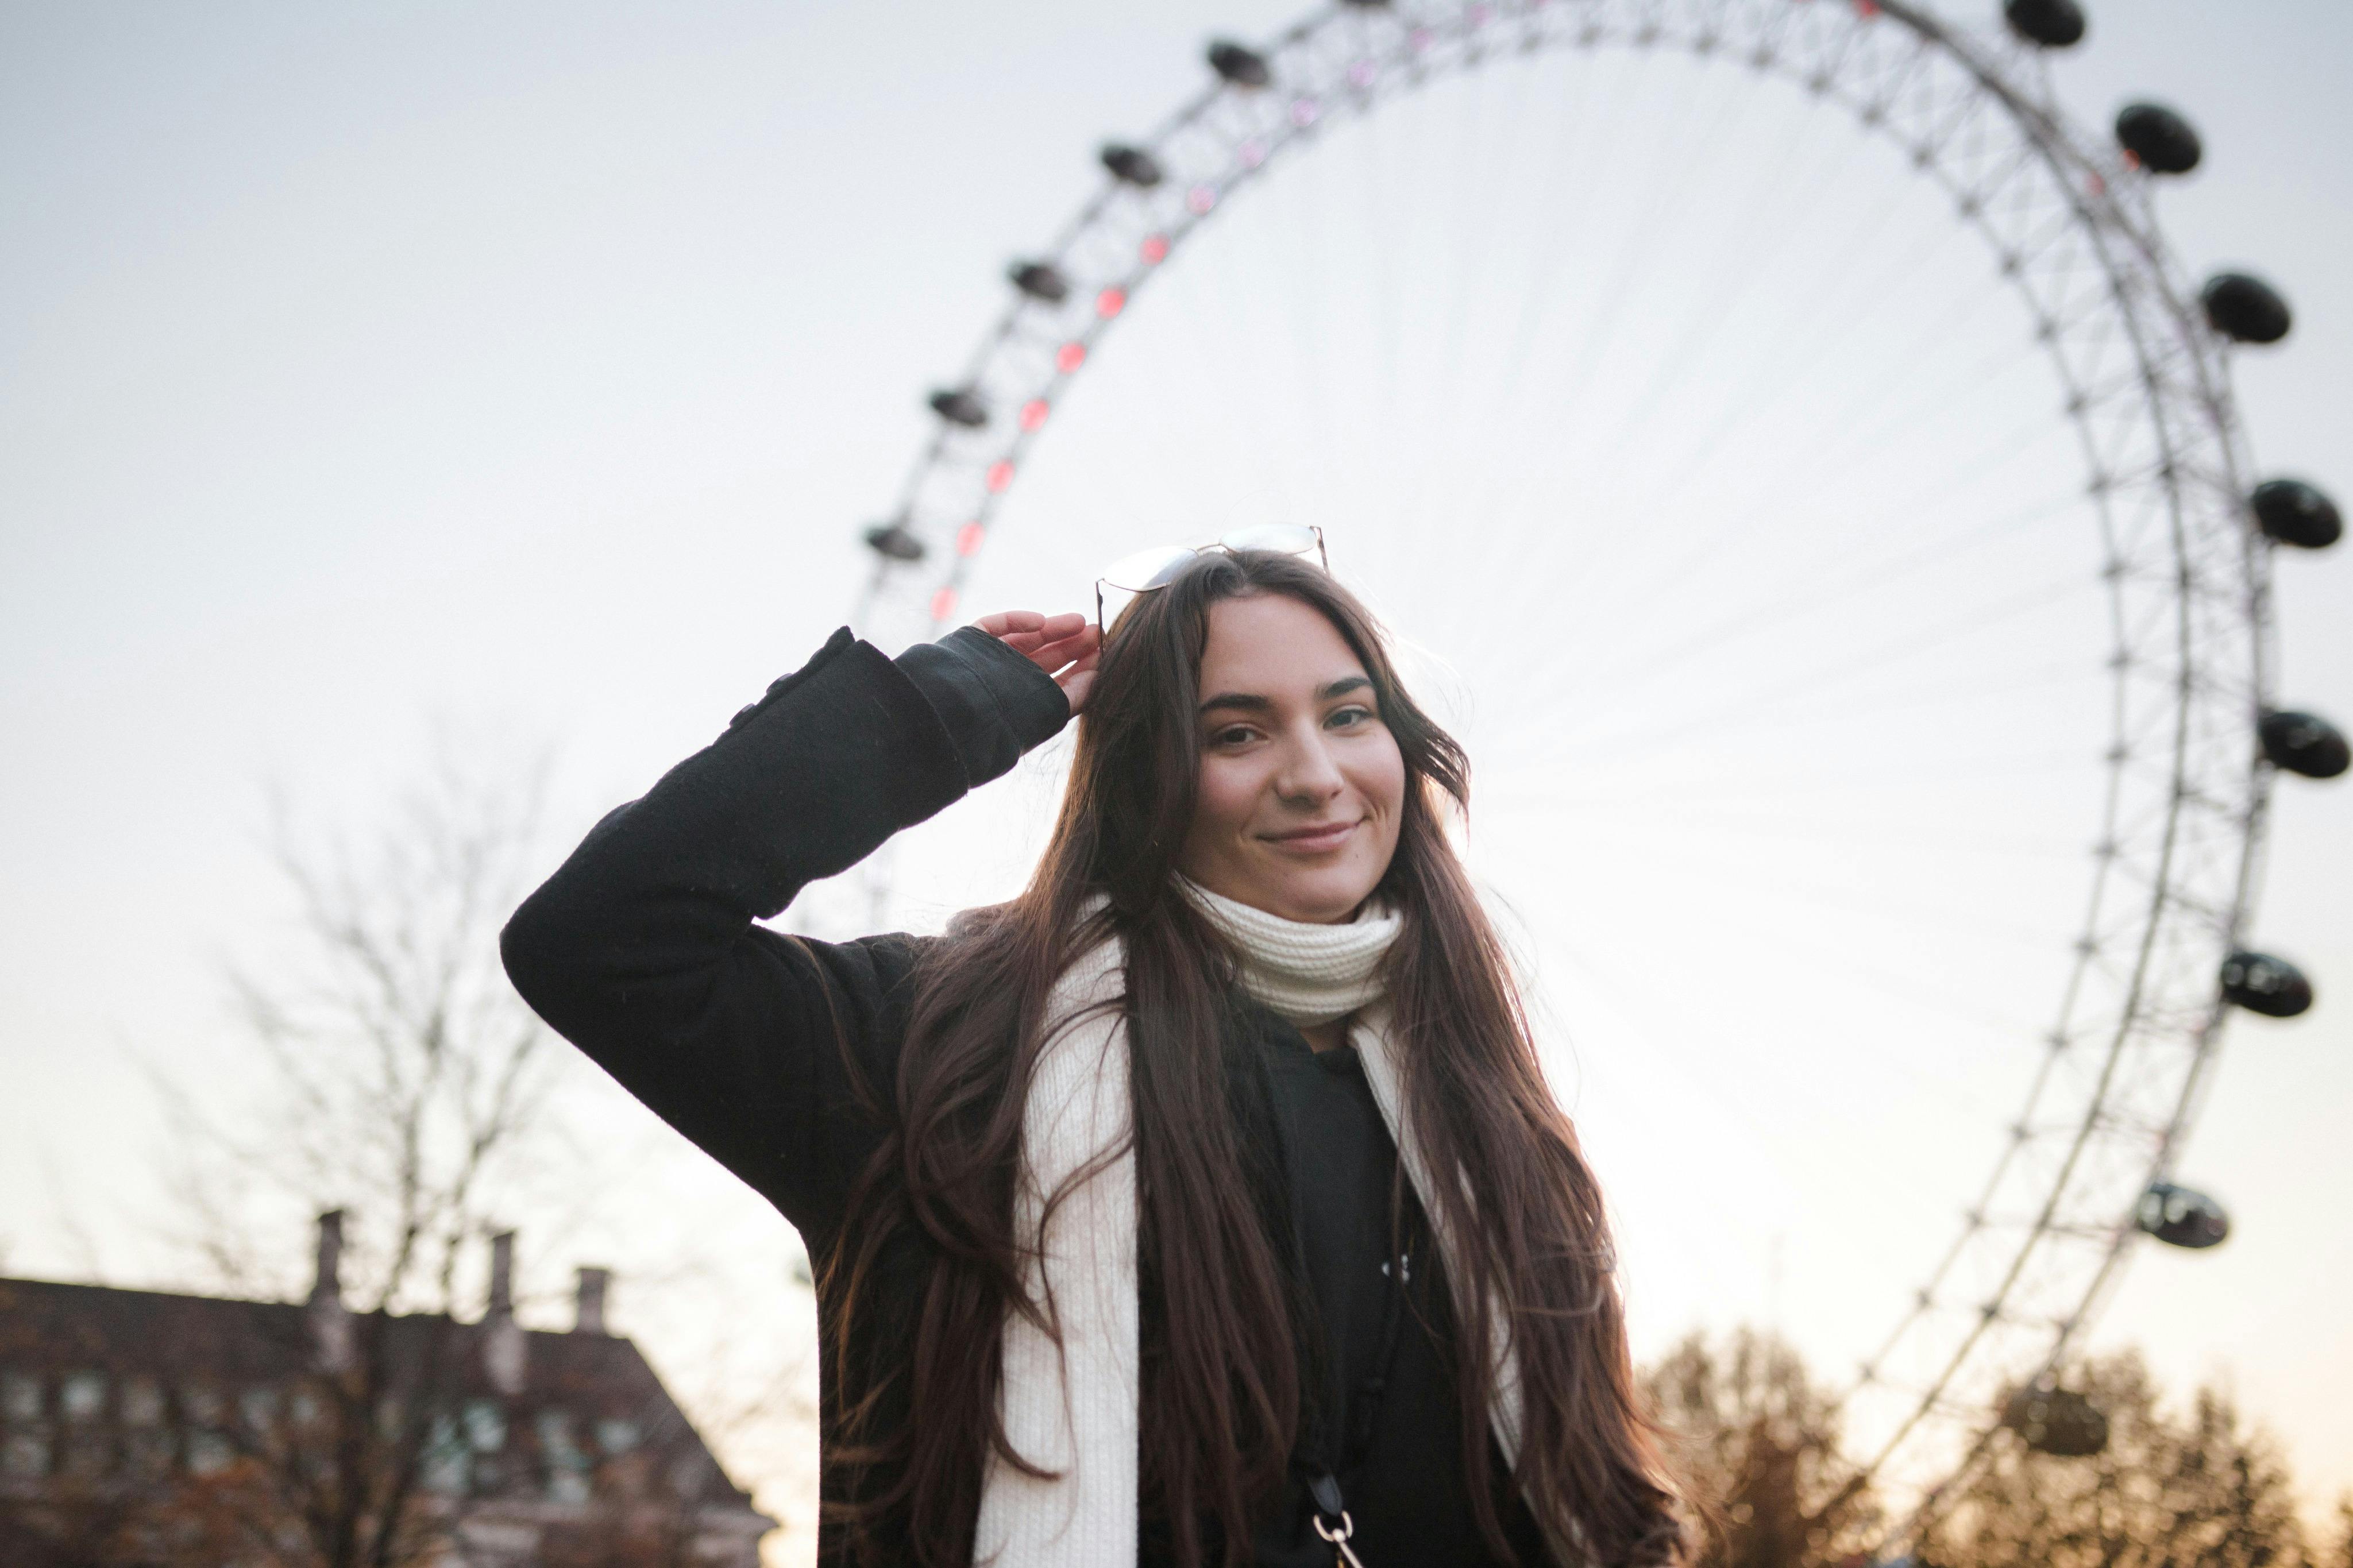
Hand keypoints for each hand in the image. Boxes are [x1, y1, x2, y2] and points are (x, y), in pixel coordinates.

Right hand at [975, 610, 1101, 713]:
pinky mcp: (971, 642)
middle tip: (1096, 631)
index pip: (1058, 681)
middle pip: (1045, 657)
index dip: (1080, 666)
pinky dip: (1017, 621)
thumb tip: (1100, 675)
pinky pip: (995, 625)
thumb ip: (1077, 694)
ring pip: (1025, 638)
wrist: (957, 717)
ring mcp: (988, 660)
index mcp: (1026, 703)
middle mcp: (1008, 682)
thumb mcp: (1050, 710)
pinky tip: (1040, 621)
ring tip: (1079, 621)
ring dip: (1053, 628)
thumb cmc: (1006, 719)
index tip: (1103, 651)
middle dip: (1071, 644)